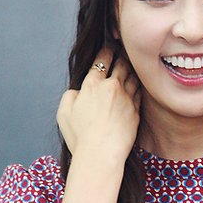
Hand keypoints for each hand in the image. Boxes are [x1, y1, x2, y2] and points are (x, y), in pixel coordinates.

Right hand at [57, 49, 140, 164]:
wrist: (100, 154)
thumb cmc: (79, 136)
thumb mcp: (63, 113)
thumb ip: (70, 96)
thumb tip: (78, 91)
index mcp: (92, 85)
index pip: (102, 60)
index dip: (106, 51)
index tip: (109, 48)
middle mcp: (111, 87)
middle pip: (121, 64)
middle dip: (122, 56)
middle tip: (124, 52)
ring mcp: (126, 99)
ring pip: (133, 76)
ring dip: (132, 70)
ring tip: (132, 66)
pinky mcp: (136, 111)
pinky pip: (139, 93)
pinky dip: (138, 86)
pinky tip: (137, 86)